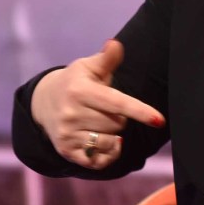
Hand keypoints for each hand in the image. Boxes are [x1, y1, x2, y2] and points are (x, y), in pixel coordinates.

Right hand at [30, 39, 164, 169]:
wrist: (44, 103)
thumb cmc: (76, 82)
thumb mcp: (89, 67)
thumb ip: (107, 58)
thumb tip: (115, 44)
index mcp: (80, 91)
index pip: (117, 103)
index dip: (140, 111)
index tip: (160, 120)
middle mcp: (71, 114)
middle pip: (118, 124)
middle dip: (121, 117)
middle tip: (107, 108)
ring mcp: (67, 135)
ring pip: (111, 141)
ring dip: (115, 135)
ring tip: (102, 122)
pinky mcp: (66, 152)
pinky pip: (99, 160)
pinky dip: (109, 152)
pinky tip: (105, 141)